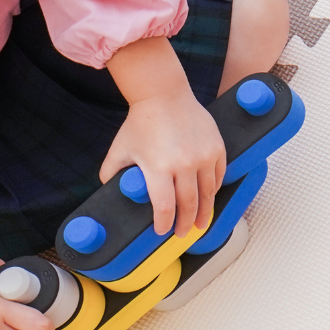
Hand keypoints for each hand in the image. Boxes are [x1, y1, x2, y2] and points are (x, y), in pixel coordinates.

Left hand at [104, 36, 223, 236]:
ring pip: (209, 193)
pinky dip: (214, 190)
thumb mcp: (119, 150)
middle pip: (189, 205)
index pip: (165, 206)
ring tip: (201, 224)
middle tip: (183, 234)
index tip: (162, 232)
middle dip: (186, 224)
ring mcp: (204, 156)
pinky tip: (208, 198)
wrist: (164, 95)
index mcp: (158, 167)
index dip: (164, 224)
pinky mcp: (217, 148)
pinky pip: (218, 176)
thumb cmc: (140, 124)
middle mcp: (185, 164)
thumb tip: (110, 195)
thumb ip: (111, 174)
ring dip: (205, 212)